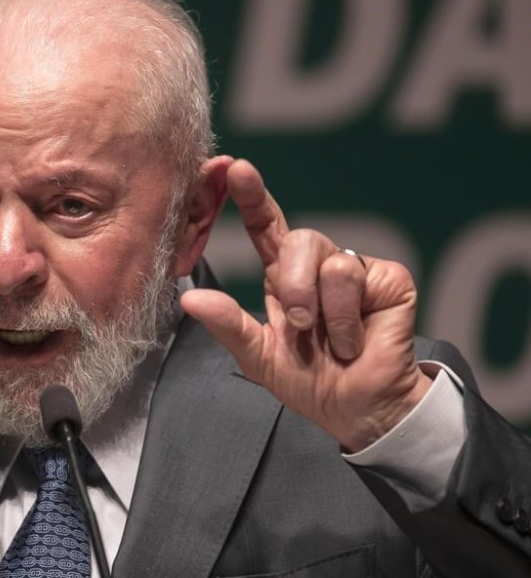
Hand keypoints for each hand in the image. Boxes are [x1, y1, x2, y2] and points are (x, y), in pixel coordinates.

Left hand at [181, 158, 430, 451]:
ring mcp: (354, 269)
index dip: (252, 196)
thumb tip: (188, 300)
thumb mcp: (258, 356)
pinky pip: (354, 276)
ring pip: (328, 258)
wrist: (355, 408)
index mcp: (282, 275)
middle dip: (293, 284)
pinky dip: (346, 318)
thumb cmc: (308, 380)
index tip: (235, 169)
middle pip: (299, 238)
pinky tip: (355, 340)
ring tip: (331, 341)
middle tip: (299, 323)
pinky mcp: (388, 279)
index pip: (265, 226)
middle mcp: (317, 265)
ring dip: (322, 309)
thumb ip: (228, 325)